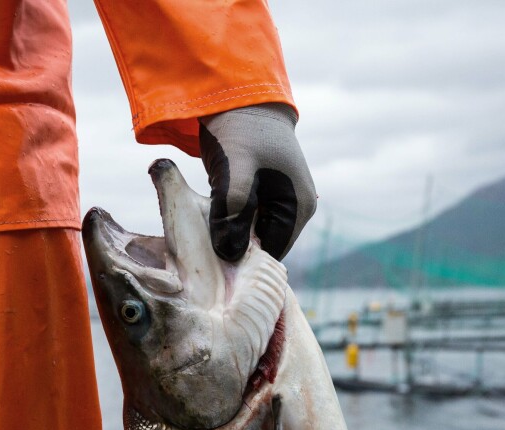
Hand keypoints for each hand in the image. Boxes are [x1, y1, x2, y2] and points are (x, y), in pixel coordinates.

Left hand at [199, 103, 316, 260]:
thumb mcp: (235, 172)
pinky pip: (248, 218)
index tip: (213, 257)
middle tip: (206, 242)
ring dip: (231, 231)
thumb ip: (233, 213)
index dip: (243, 259)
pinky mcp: (267, 193)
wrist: (240, 96)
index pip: (271, 254)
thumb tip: (229, 254)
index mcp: (299, 208)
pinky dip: (230, 219)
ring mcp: (283, 201)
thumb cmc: (242, 131)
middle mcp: (297, 209)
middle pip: (263, 245)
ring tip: (207, 224)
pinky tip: (212, 211)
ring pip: (253, 232)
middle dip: (236, 245)